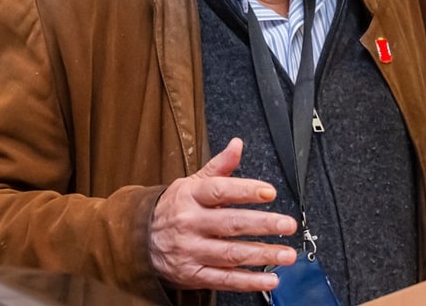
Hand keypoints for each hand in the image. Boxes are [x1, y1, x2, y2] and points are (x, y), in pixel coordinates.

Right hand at [148, 138, 298, 290]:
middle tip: (287, 224)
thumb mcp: (191, 183)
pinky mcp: (193, 274)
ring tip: (286, 254)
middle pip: (230, 224)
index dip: (245, 190)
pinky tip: (269, 279)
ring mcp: (191, 251)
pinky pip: (224, 279)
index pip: (220, 191)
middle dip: (262, 225)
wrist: (138, 240)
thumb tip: (237, 145)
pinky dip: (248, 281)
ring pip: (231, 254)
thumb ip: (219, 167)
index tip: (269, 192)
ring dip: (262, 255)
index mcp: (191, 196)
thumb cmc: (173, 209)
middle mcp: (190, 223)